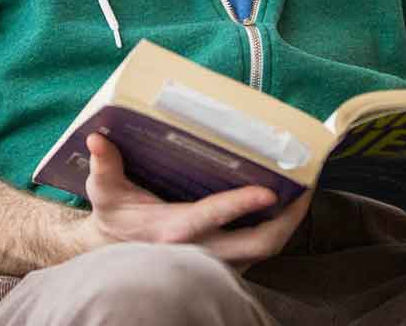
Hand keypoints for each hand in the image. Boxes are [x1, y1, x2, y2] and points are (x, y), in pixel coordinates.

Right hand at [72, 133, 311, 272]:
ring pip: (265, 251)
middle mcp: (201, 253)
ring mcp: (217, 264)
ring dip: (289, 223)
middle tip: (307, 185)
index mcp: (174, 232)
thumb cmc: (114, 220)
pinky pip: (261, 252)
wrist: (113, 259)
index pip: (214, 217)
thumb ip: (104, 165)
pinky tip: (286, 207)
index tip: (269, 188)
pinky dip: (277, 230)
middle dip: (289, 217)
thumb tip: (98, 138)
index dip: (243, 203)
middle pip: (260, 243)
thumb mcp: (105, 192)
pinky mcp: (225, 267)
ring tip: (305, 190)